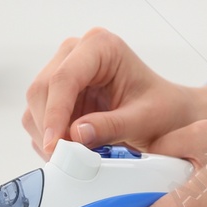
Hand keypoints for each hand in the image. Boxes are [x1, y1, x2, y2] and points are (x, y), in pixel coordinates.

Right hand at [22, 28, 206, 158]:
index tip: (55, 146)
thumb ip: (111, 126)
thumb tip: (75, 135)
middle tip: (63, 160)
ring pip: (35, 105)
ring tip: (71, 158)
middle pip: (42, 90)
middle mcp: (76, 52)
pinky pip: (38, 117)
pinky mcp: (57, 93)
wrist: (171, 115)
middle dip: (49, 127)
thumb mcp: (144, 120)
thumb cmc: (164, 111)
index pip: (64, 78)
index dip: (55, 113)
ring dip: (47, 135)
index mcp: (101, 46)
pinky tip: (70, 151)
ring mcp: (63, 70)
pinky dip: (49, 138)